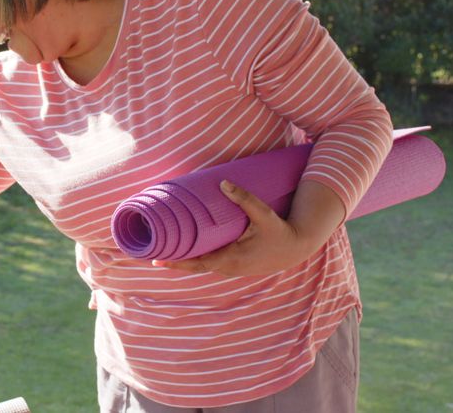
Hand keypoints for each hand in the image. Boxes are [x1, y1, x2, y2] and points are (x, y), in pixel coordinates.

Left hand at [153, 180, 316, 275]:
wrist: (298, 247)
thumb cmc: (280, 231)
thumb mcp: (264, 214)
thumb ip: (244, 198)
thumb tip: (223, 183)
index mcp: (232, 258)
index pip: (198, 263)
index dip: (178, 262)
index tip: (158, 260)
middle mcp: (230, 268)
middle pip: (197, 267)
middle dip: (177, 262)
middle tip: (154, 256)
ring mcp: (235, 270)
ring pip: (205, 267)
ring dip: (188, 262)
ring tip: (167, 253)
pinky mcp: (239, 267)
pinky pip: (214, 265)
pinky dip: (200, 261)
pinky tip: (191, 253)